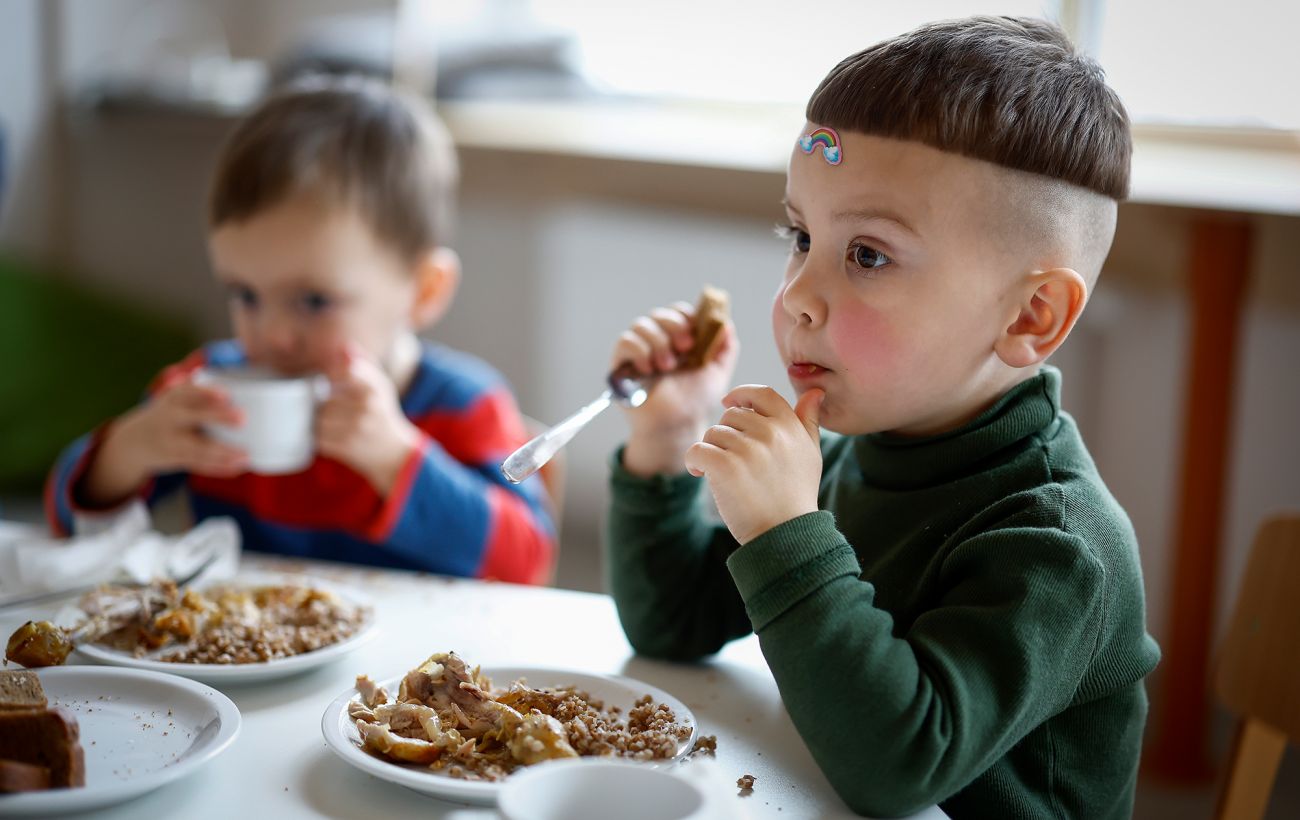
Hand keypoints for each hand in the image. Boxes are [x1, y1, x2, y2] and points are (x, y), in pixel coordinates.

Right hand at [82, 377, 249, 505]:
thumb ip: (192, 388)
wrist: (133, 442)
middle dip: (218, 417)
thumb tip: (208, 368)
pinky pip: (198, 464)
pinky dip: (217, 468)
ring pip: (198, 447)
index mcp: (172, 399)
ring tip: (245, 456)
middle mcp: (170, 418)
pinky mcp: (174, 459)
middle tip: (243, 419)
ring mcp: (170, 441)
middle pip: (194, 418)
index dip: (206, 392)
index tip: (225, 394)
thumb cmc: (167, 413)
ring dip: (223, 453)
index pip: (187, 392)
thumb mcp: (173, 397)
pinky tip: (236, 468)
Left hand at [316, 346, 423, 493]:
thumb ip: (362, 364)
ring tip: (334, 424)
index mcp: (374, 387)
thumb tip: (344, 347)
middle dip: (325, 403)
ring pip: (319, 418)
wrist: (394, 453)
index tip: (334, 383)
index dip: (333, 377)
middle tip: (336, 410)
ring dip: (321, 421)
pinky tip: (334, 437)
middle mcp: (366, 406)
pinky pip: (318, 437)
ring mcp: (356, 428)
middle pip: (325, 397)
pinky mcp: (346, 447)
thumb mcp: (380, 386)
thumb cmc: (382, 414)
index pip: (342, 371)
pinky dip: (321, 438)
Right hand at [611, 301, 738, 475]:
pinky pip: (625, 341)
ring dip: (658, 341)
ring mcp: (639, 352)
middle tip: (685, 347)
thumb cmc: (695, 402)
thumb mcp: (717, 374)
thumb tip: (727, 324)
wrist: (676, 426)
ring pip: (641, 324)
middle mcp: (658, 342)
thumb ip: (725, 349)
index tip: (695, 334)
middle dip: (673, 326)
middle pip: (659, 314)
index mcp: (679, 339)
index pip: (678, 312)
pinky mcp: (622, 364)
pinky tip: (648, 368)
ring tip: (667, 366)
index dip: (686, 316)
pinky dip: (639, 350)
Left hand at [683, 385, 823, 544]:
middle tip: (730, 457)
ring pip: (713, 433)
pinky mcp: (725, 467)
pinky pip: (698, 449)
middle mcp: (770, 433)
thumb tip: (814, 392)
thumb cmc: (796, 495)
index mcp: (790, 426)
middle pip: (732, 415)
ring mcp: (748, 449)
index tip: (728, 402)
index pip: (762, 393)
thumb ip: (808, 421)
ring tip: (721, 472)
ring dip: (712, 450)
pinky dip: (694, 461)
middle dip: (726, 433)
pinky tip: (700, 473)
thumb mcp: (810, 454)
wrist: (786, 535)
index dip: (742, 394)